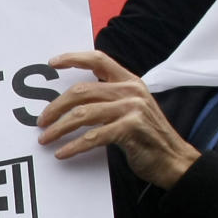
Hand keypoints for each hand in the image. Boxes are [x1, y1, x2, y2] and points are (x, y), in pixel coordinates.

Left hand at [37, 50, 199, 189]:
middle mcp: (131, 91)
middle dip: (56, 106)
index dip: (73, 58)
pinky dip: (74, 146)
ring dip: (59, 128)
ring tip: (46, 138)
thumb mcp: (134, 108)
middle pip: (82, 90)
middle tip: (41, 120)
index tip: (52, 62)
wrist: (175, 160)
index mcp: (130, 81)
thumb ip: (111, 98)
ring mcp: (132, 109)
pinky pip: (93, 137)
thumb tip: (74, 102)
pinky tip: (63, 153)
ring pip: (83, 114)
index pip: (98, 60)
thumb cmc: (149, 137)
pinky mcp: (130, 129)